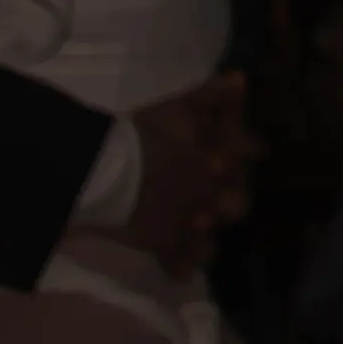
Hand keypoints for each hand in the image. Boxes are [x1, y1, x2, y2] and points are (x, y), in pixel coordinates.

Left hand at [117, 72, 258, 277]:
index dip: (243, 154)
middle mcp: (206, 186)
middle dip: (227, 199)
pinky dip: (181, 264)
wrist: (96, 170)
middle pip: (236, 199)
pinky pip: (181, 258)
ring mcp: (187, 216)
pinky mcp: (164, 241)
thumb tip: (238, 76)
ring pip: (212, 234)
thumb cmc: (144, 137)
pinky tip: (179, 267)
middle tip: (208, 193)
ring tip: (193, 225)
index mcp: (214, 155)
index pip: (246, 154)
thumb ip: (209, 96)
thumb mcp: (176, 113)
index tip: (225, 154)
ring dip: (207, 235)